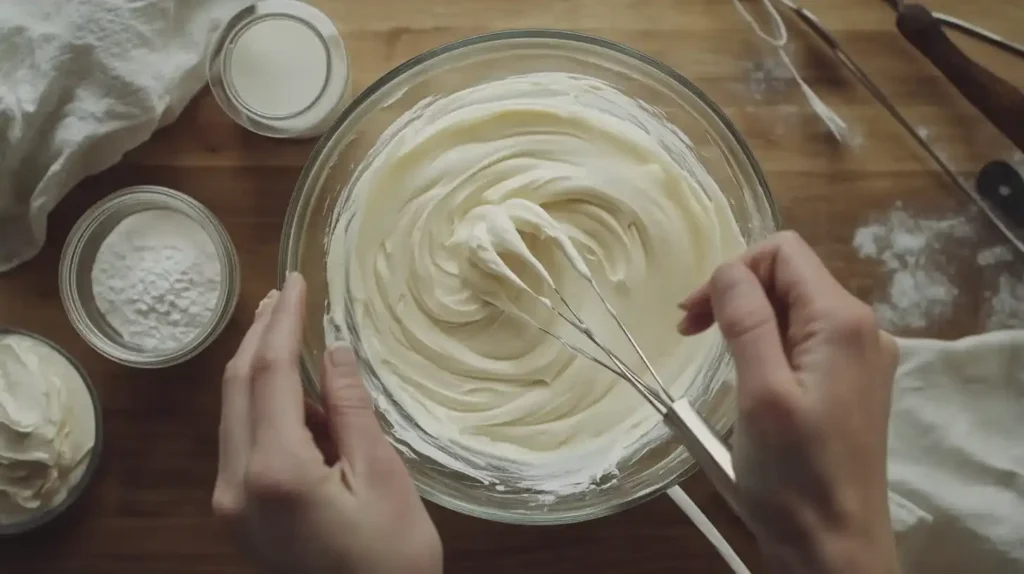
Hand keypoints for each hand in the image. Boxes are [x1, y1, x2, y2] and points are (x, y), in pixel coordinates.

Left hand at [212, 273, 441, 573]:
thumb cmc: (389, 558)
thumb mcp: (382, 476)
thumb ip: (351, 409)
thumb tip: (332, 349)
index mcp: (274, 470)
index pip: (267, 373)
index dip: (282, 321)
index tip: (296, 279)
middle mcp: (235, 483)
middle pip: (237, 387)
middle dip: (259, 335)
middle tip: (285, 293)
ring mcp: (231, 502)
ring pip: (234, 413)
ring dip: (258, 369)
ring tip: (291, 332)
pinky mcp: (239, 513)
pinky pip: (243, 442)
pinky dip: (264, 407)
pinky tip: (296, 396)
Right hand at [679, 232, 899, 573]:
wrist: (836, 546)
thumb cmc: (794, 474)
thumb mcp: (760, 392)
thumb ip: (747, 321)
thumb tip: (728, 269)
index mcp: (843, 321)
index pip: (783, 252)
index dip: (732, 271)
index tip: (692, 316)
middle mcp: (862, 329)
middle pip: (789, 277)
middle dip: (736, 294)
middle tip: (690, 334)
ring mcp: (861, 358)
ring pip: (795, 310)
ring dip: (748, 321)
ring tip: (713, 358)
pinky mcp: (852, 384)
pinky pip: (806, 342)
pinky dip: (768, 346)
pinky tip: (748, 378)